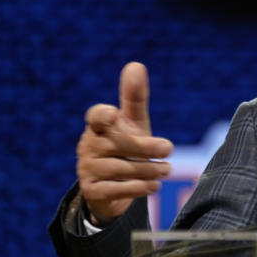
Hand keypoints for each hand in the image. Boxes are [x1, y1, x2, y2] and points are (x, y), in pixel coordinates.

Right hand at [76, 62, 172, 225]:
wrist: (112, 186)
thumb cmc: (125, 144)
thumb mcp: (133, 122)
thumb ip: (134, 98)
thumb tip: (135, 65)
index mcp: (98, 125)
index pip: (95, 116)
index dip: (102, 115)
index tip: (112, 113)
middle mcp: (88, 146)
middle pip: (117, 144)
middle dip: (144, 147)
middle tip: (169, 148)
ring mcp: (87, 169)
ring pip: (119, 169)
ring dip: (148, 169)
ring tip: (167, 170)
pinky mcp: (93, 191)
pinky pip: (116, 190)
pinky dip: (138, 188)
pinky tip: (154, 186)